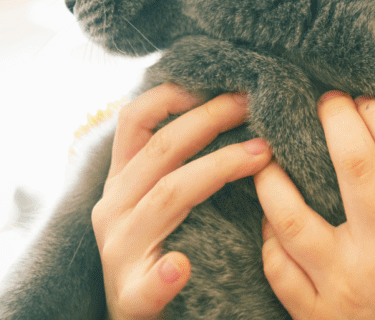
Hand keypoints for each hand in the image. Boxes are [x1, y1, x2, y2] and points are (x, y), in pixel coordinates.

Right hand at [93, 84, 272, 319]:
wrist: (135, 318)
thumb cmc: (161, 249)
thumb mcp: (162, 198)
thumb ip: (181, 160)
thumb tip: (232, 105)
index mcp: (122, 181)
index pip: (136, 120)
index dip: (173, 93)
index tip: (217, 78)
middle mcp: (113, 208)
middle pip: (162, 149)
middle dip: (212, 119)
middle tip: (256, 102)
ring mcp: (120, 252)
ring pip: (168, 197)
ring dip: (216, 170)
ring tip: (261, 154)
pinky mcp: (131, 297)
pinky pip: (147, 283)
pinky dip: (164, 274)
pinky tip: (181, 266)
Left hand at [255, 91, 374, 319]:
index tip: (367, 97)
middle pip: (353, 168)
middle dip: (335, 120)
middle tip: (325, 99)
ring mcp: (344, 286)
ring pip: (294, 217)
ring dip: (277, 176)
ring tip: (273, 151)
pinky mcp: (316, 315)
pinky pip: (278, 267)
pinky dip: (270, 236)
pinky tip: (272, 214)